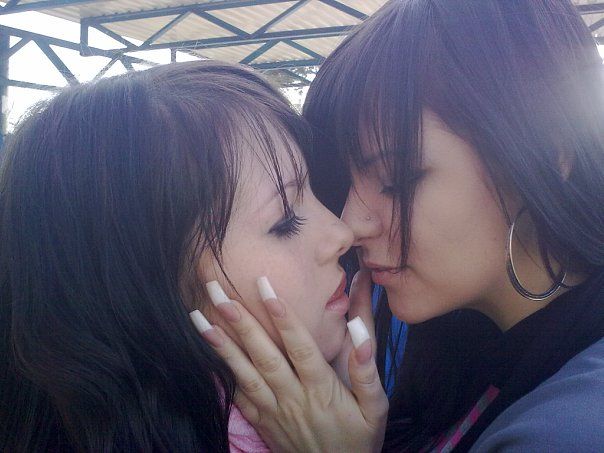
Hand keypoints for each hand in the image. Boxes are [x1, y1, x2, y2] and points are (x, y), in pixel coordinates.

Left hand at [190, 275, 387, 452]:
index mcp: (322, 390)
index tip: (266, 289)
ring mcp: (275, 411)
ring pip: (245, 374)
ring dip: (221, 346)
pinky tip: (207, 354)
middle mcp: (293, 398)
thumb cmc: (360, 439)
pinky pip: (239, 397)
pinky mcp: (263, 422)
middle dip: (241, 322)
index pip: (300, 348)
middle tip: (220, 293)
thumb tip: (359, 331)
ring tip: (200, 319)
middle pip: (265, 355)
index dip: (284, 318)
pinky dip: (222, 375)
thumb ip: (366, 370)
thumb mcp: (375, 408)